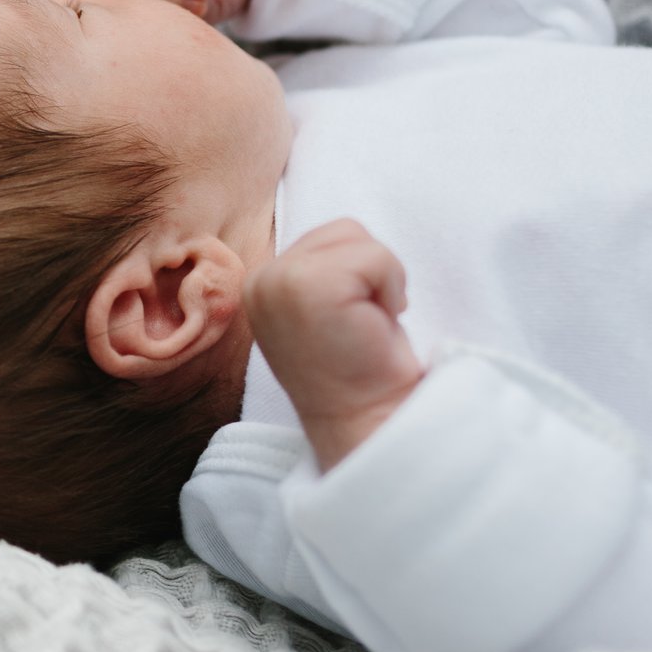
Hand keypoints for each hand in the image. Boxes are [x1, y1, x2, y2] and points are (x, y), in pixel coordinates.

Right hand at [246, 218, 424, 470]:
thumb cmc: (358, 371)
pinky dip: (391, 288)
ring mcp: (279, 281)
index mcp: (262, 285)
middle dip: (370, 273)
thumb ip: (321, 274)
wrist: (366, 420)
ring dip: (383, 280)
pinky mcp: (308, 285)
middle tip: (364, 324)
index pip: (328, 238)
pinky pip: (375, 258)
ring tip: (369, 324)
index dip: (359, 275)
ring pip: (360, 239)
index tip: (354, 323)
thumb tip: (351, 240)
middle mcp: (260, 280)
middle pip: (343, 231)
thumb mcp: (324, 313)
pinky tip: (378, 325)